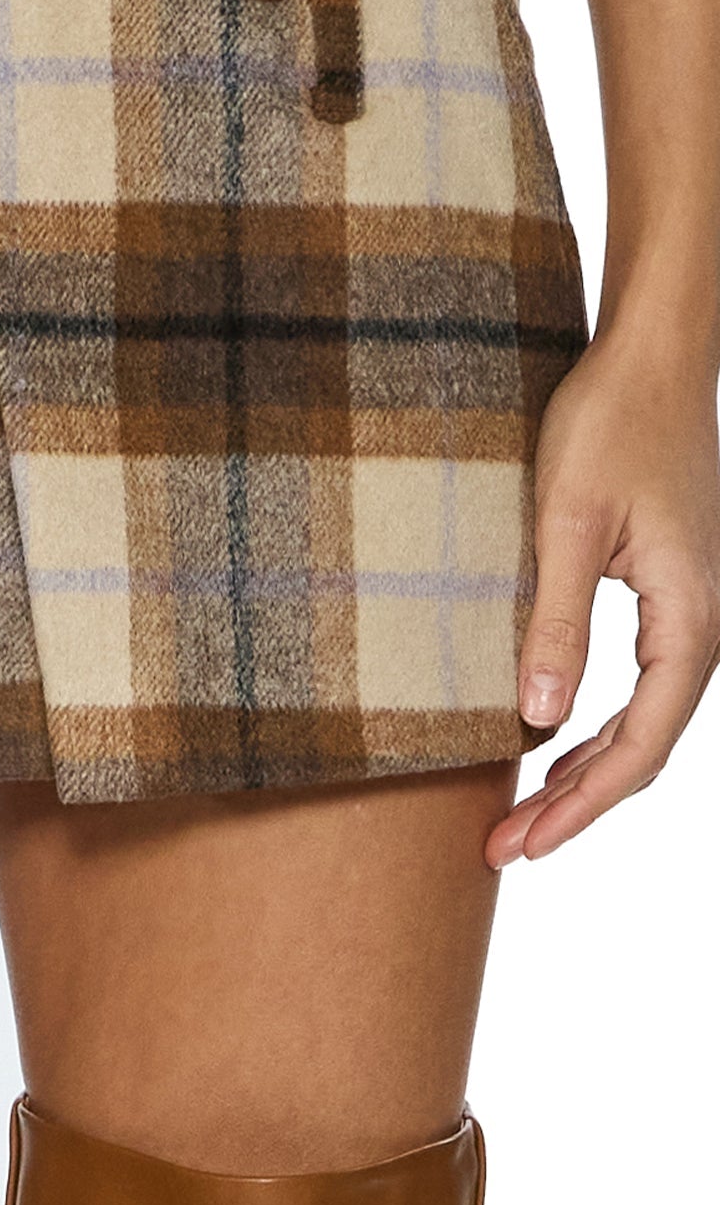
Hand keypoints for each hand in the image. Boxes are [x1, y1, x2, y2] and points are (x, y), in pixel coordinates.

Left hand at [486, 333, 719, 867]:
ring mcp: (686, 608)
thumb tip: (537, 720)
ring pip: (642, 718)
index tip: (523, 843)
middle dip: (576, 803)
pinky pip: (637, 680)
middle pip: (644, 746)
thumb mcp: (568, 523)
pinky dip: (593, 721)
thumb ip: (556, 621)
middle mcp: (699, 623)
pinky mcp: (663, 589)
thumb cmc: (610, 423)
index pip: (640, 744)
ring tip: (521, 812)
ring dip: (583, 768)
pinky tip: (549, 738)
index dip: (582, 805)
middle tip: (503, 847)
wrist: (650, 357)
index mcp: (689, 619)